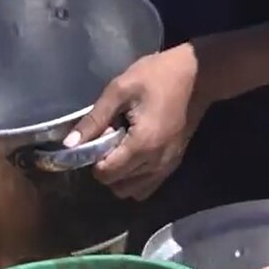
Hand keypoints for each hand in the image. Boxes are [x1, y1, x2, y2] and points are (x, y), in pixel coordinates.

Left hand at [64, 44, 210, 200]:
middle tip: (112, 140)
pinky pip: (147, 187)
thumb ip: (94, 120)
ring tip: (124, 148)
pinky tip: (136, 155)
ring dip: (121, 177)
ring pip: (132, 192)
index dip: (95, 159)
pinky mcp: (173, 166)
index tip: (101, 136)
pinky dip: (136, 179)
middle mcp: (155, 165)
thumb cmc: (157, 76)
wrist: (198, 77)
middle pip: (117, 186)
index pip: (106, 174)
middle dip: (108, 168)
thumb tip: (70, 145)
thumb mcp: (119, 90)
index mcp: (142, 146)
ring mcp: (166, 168)